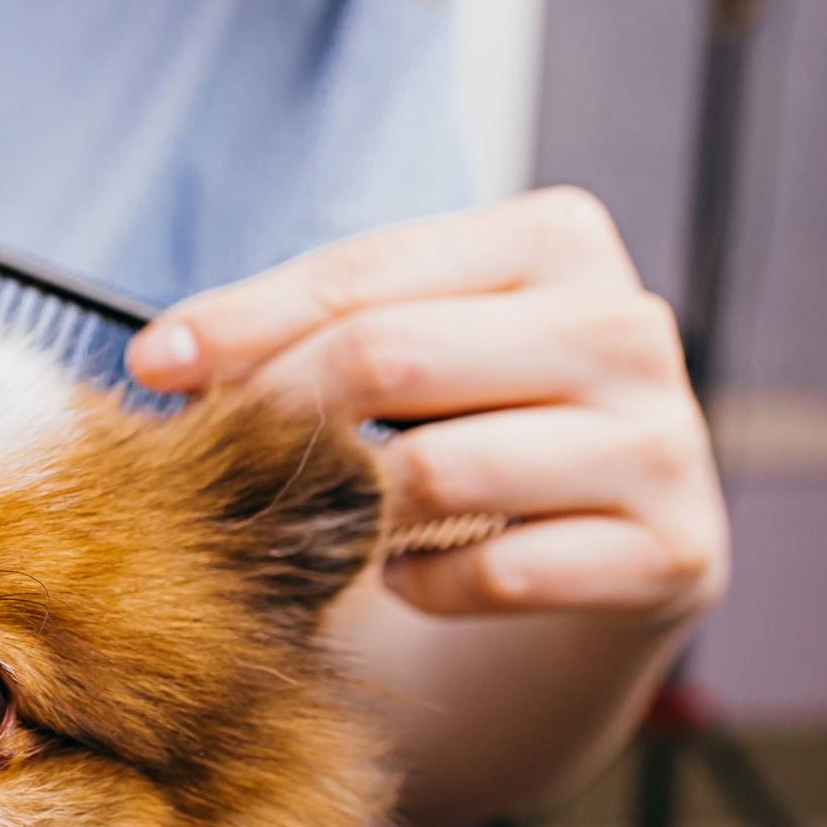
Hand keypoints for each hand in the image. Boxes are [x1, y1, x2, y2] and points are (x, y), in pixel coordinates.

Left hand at [127, 187, 728, 626]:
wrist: (585, 573)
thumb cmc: (463, 438)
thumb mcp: (394, 364)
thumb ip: (304, 339)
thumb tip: (165, 359)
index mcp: (555, 240)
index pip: (368, 273)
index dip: (246, 321)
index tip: (152, 364)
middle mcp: (626, 325)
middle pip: (395, 358)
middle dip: (281, 417)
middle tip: (214, 466)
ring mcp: (665, 441)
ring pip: (443, 470)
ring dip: (353, 515)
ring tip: (328, 527)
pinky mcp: (674, 551)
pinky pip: (498, 572)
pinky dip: (424, 586)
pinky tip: (405, 581)